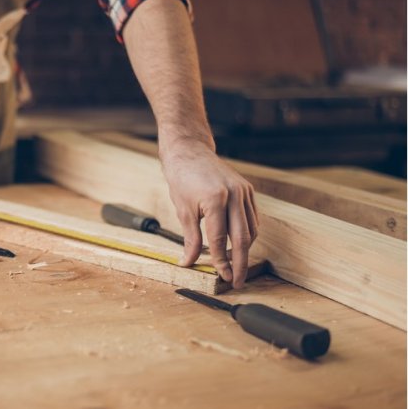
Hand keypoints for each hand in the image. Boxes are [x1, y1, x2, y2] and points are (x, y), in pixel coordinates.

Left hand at [160, 141, 257, 288]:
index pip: (219, 239)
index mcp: (215, 200)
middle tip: (237, 281)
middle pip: (242, 238)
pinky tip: (239, 244)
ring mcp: (244, 191)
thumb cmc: (182, 180)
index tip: (222, 277)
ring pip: (251, 229)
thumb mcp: (182, 210)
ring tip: (236, 265)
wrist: (190, 153)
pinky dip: (248, 234)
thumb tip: (188, 263)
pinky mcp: (248, 189)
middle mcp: (234, 195)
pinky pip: (253, 218)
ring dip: (245, 250)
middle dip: (240, 263)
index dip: (221, 261)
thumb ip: (190, 239)